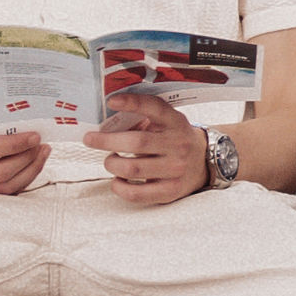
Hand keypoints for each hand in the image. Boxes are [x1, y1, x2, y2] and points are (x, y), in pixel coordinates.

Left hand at [85, 91, 220, 203]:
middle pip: (136, 142)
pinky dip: (119, 186)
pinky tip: (117, 179)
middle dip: (106, 140)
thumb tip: (107, 121)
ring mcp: (176, 169)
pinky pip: (136, 193)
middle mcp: (178, 145)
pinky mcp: (170, 191)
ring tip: (110, 160)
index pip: (155, 108)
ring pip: (132, 169)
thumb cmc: (175, 139)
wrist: (204, 163)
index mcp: (176, 123)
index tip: (112, 101)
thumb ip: (145, 118)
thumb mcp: (168, 122)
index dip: (133, 103)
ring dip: (112, 163)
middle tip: (90, 139)